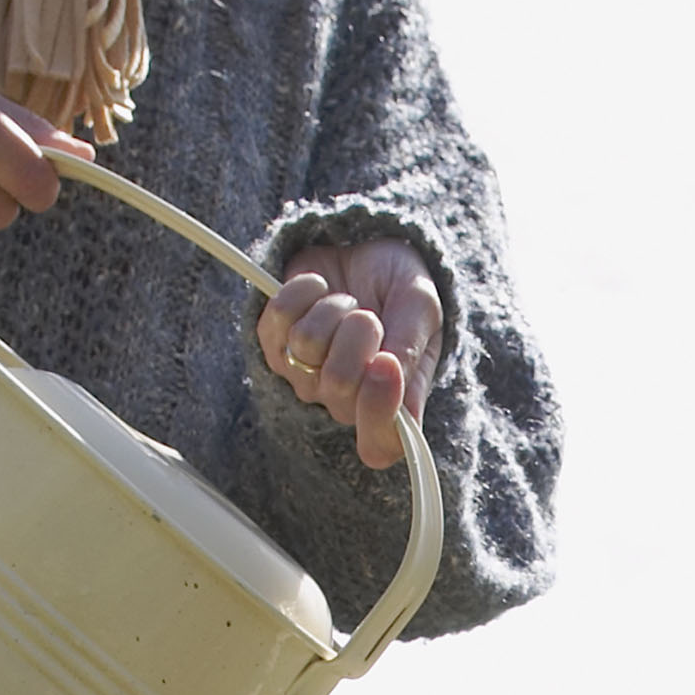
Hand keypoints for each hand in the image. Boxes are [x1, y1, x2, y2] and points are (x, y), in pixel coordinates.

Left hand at [259, 239, 443, 470]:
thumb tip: (402, 398)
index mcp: (391, 403)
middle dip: (360, 332)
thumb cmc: (398, 287)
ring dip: (332, 308)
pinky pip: (278, 318)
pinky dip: (303, 290)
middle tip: (371, 316)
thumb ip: (411, 352)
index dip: (378, 413)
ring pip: (307, 345)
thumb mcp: (420, 309)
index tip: (386, 363)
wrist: (366, 249)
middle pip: (340, 383)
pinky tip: (320, 288)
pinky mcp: (274, 343)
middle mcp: (345, 400)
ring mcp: (305, 374)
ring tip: (347, 302)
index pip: (379, 445)